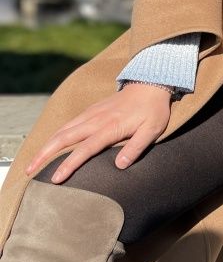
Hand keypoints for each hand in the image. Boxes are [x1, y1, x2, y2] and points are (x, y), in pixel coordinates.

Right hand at [24, 83, 173, 182]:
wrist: (150, 82)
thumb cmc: (154, 110)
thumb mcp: (152, 131)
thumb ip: (136, 148)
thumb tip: (119, 166)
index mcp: (110, 127)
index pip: (85, 149)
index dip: (69, 164)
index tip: (56, 179)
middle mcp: (96, 120)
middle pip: (63, 138)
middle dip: (45, 155)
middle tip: (30, 170)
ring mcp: (91, 113)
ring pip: (63, 130)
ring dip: (46, 145)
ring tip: (34, 161)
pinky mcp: (91, 110)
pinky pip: (69, 124)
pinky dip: (56, 135)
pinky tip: (50, 144)